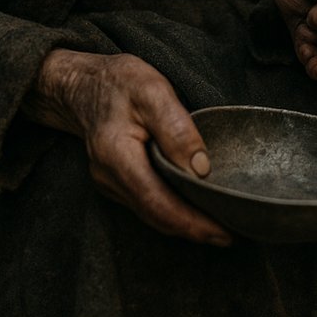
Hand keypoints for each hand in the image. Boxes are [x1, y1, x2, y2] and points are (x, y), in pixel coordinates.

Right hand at [23, 49, 232, 246]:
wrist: (84, 85)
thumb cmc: (120, 83)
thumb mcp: (153, 91)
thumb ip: (177, 129)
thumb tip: (201, 169)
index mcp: (117, 156)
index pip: (157, 202)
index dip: (191, 223)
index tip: (222, 232)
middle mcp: (109, 178)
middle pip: (156, 216)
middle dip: (194, 230)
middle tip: (231, 234)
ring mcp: (110, 183)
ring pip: (152, 215)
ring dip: (185, 225)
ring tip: (220, 227)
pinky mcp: (116, 183)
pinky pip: (147, 205)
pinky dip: (173, 212)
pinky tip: (195, 210)